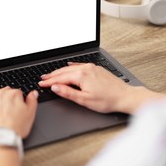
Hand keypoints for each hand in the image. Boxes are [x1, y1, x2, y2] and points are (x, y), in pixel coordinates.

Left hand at [0, 87, 37, 137]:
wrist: (2, 138)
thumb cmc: (16, 127)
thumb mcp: (31, 114)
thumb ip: (32, 100)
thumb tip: (33, 93)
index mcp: (13, 94)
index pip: (17, 93)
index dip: (19, 100)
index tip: (19, 107)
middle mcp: (0, 94)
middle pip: (5, 92)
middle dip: (8, 98)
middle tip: (10, 109)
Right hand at [39, 63, 160, 113]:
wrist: (125, 96)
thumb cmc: (107, 100)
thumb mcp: (85, 100)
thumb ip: (68, 93)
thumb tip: (55, 87)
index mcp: (81, 76)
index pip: (60, 78)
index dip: (49, 82)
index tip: (41, 84)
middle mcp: (86, 69)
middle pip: (64, 71)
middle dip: (52, 75)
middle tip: (42, 79)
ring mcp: (91, 67)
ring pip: (71, 68)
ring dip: (60, 71)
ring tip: (51, 74)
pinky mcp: (96, 68)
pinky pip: (80, 65)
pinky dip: (72, 66)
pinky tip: (68, 65)